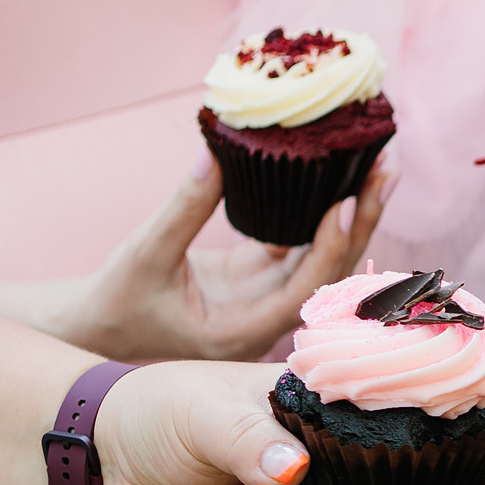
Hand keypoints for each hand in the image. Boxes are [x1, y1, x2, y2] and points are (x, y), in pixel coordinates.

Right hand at [66, 153, 388, 361]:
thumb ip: (184, 210)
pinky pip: (296, 243)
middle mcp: (268, 318)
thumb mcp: (144, 255)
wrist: (99, 327)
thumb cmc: (116, 302)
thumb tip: (218, 156)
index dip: (329, 248)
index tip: (346, 203)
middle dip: (359, 222)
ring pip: (319, 255)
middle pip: (328, 271)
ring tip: (374, 166)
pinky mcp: (258, 278)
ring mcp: (266, 298)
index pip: (305, 290)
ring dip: (347, 214)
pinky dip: (314, 212)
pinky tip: (337, 177)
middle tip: (385, 169)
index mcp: (245, 329)